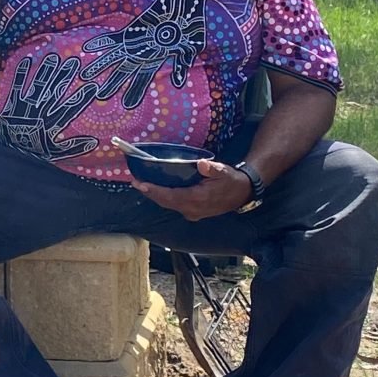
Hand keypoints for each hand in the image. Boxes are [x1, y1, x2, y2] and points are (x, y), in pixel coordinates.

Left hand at [128, 158, 253, 220]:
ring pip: (169, 204)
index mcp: (197, 199)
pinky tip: (157, 189)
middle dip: (150, 192)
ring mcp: (192, 212)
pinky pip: (174, 204)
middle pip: (166, 202)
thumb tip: (202, 164)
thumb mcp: (224, 172)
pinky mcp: (193, 212)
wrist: (242, 194)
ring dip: (155, 195)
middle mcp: (192, 209)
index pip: (170, 196)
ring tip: (142, 184)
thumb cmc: (232, 181)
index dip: (154, 191)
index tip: (140, 184)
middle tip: (135, 182)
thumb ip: (212, 169)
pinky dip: (164, 197)